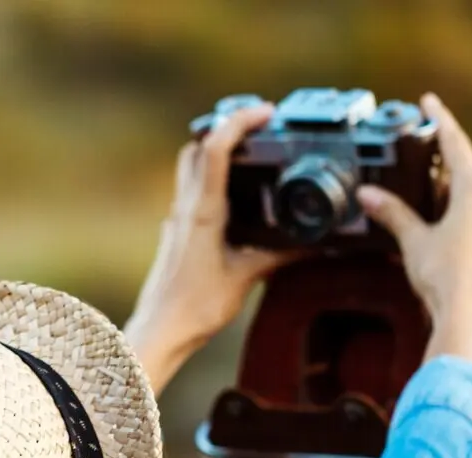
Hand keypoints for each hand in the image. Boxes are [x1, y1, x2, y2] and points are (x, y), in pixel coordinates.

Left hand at [125, 102, 297, 392]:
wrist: (160, 330)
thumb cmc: (195, 309)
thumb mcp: (246, 277)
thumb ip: (278, 254)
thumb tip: (311, 242)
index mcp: (203, 212)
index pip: (215, 148)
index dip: (240, 121)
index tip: (266, 112)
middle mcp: (185, 208)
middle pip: (197, 146)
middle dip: (226, 127)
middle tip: (259, 127)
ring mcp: (176, 218)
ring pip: (190, 166)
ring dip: (215, 150)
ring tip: (249, 153)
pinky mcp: (175, 232)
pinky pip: (191, 191)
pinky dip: (211, 179)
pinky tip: (234, 196)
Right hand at [356, 93, 471, 375]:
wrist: (469, 316)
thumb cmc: (446, 276)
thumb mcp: (413, 240)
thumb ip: (392, 213)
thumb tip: (367, 193)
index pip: (455, 145)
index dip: (440, 120)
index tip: (428, 100)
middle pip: (463, 171)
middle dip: (439, 162)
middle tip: (417, 150)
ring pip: (467, 197)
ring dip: (444, 192)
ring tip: (418, 192)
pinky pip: (469, 220)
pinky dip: (451, 215)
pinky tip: (435, 226)